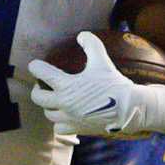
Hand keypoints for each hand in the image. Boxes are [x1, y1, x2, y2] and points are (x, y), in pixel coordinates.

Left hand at [27, 32, 164, 136]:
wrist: (128, 109)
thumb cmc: (114, 84)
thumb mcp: (102, 61)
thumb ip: (91, 44)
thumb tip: (82, 35)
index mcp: (66, 86)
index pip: (42, 74)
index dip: (36, 67)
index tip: (35, 65)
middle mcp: (64, 103)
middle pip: (38, 98)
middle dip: (37, 89)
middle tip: (42, 85)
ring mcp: (69, 118)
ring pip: (48, 114)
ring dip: (48, 106)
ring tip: (53, 100)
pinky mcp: (77, 129)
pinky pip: (59, 129)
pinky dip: (59, 123)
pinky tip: (64, 117)